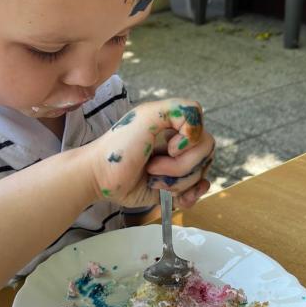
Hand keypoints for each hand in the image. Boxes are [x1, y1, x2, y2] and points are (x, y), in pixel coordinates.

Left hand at [87, 99, 214, 209]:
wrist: (101, 179)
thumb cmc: (119, 147)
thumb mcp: (146, 116)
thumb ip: (178, 109)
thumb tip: (197, 135)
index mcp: (174, 125)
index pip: (202, 131)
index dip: (190, 142)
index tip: (168, 147)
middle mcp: (180, 144)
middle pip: (205, 155)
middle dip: (178, 167)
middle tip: (152, 167)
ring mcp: (178, 167)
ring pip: (200, 176)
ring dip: (175, 182)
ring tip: (152, 178)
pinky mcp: (175, 188)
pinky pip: (197, 193)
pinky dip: (189, 196)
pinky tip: (176, 197)